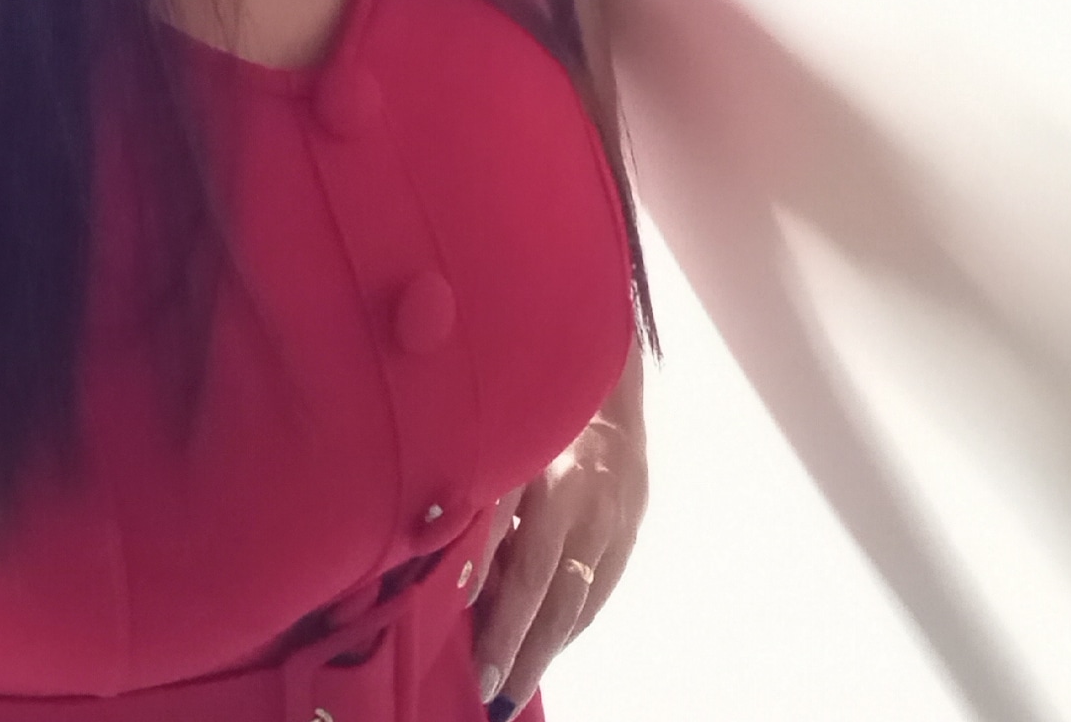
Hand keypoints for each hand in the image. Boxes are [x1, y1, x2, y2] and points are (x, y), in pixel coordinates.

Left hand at [467, 349, 647, 716]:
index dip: (482, 566)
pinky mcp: (629, 531)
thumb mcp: (503, 424)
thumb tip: (440, 543)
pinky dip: (572, 627)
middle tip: (485, 681)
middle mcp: (577, 488)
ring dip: (542, 647)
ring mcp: (610, 515)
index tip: (457, 607)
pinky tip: (550, 652)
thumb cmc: (535, 401)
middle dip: (512, 635)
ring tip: (512, 689)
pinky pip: (599, 591)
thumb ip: (478, 477)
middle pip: (541, 574)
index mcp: (538, 453)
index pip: (506, 519)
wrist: (612, 380)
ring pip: (574, 594)